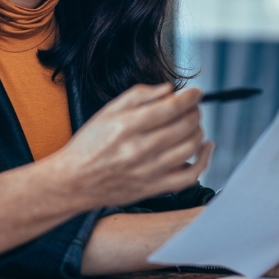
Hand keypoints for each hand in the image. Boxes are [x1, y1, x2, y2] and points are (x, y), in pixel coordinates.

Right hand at [44, 83, 213, 210]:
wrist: (74, 181)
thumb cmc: (88, 146)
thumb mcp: (107, 112)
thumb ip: (138, 96)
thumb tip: (168, 90)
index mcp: (128, 126)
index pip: (171, 108)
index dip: (190, 97)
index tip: (196, 93)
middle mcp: (140, 149)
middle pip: (185, 126)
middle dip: (194, 112)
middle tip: (192, 108)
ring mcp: (149, 171)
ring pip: (190, 147)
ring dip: (198, 131)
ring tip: (193, 125)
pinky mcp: (154, 188)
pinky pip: (190, 176)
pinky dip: (203, 160)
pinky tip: (204, 148)